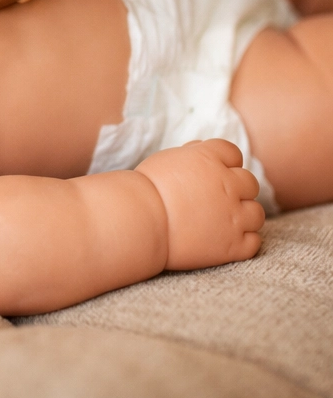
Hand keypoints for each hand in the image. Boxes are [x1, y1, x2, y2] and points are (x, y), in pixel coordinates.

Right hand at [135, 139, 264, 270]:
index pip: (233, 153)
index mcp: (209, 159)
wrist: (141, 221)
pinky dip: (243, 241)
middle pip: (250, 183)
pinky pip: (254, 241)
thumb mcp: (168, 159)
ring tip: (221, 221)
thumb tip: (203, 152)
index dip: (224, 162)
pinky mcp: (233, 245)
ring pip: (256, 213)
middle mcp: (227, 185)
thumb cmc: (147, 188)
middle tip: (216, 199)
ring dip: (243, 216)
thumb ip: (193, 155)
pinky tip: (224, 239)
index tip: (213, 172)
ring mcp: (233, 216)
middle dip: (237, 189)